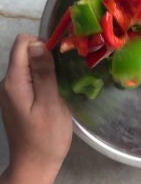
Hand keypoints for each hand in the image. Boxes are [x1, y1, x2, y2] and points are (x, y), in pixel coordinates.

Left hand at [0, 34, 72, 183]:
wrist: (35, 164)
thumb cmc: (47, 136)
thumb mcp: (50, 103)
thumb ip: (43, 73)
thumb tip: (38, 44)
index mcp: (14, 82)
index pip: (22, 44)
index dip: (42, 44)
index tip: (59, 58)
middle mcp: (7, 83)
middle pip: (25, 53)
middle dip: (46, 57)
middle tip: (64, 75)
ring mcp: (11, 91)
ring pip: (29, 65)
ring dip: (46, 68)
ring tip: (60, 84)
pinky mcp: (17, 97)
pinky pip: (29, 77)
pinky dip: (43, 77)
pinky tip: (53, 91)